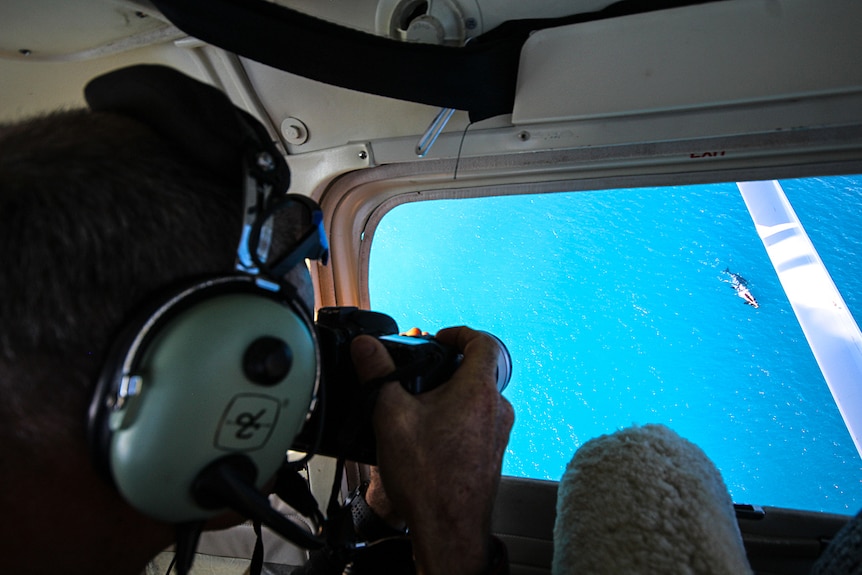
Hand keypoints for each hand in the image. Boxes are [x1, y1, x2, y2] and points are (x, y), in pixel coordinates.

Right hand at [350, 327, 514, 574]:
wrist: (448, 530)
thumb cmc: (428, 478)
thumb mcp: (390, 415)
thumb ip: (377, 373)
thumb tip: (366, 347)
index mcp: (479, 391)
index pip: (485, 342)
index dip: (460, 333)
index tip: (440, 338)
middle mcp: (497, 410)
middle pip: (479, 371)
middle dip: (448, 367)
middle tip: (421, 374)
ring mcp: (499, 434)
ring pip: (477, 399)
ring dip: (451, 395)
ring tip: (419, 408)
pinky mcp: (493, 454)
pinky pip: (477, 423)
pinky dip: (456, 419)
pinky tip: (429, 437)